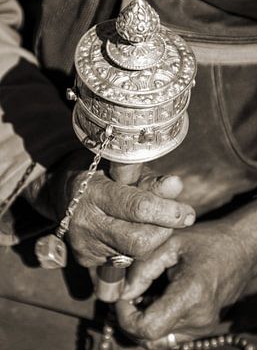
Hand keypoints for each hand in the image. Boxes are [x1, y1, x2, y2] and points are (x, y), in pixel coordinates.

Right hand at [23, 151, 194, 266]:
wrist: (64, 193)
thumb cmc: (100, 176)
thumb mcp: (123, 171)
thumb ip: (150, 182)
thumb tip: (177, 187)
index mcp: (94, 192)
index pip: (137, 209)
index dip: (168, 212)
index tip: (188, 213)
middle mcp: (85, 222)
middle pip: (138, 242)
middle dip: (163, 231)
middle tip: (171, 218)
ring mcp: (83, 245)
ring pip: (134, 255)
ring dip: (153, 240)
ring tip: (151, 222)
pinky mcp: (85, 260)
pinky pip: (123, 261)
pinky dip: (136, 249)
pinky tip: (132, 232)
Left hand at [116, 219, 255, 347]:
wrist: (240, 249)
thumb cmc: (206, 241)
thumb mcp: (170, 244)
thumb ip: (143, 269)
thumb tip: (124, 293)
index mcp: (190, 295)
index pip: (147, 328)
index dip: (126, 317)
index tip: (122, 297)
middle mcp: (198, 319)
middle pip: (150, 337)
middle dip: (131, 318)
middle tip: (130, 293)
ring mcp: (203, 327)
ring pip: (160, 339)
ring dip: (144, 321)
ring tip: (145, 293)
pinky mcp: (205, 327)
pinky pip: (172, 334)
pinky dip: (158, 322)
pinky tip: (158, 299)